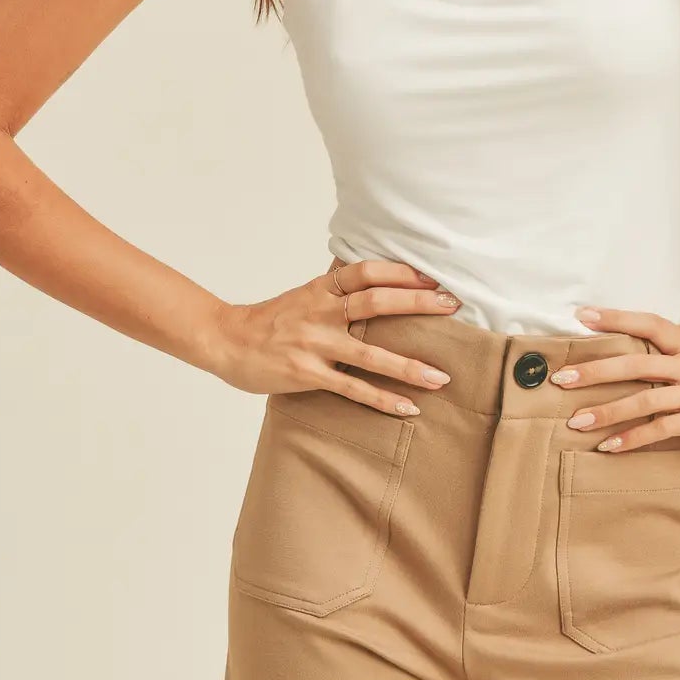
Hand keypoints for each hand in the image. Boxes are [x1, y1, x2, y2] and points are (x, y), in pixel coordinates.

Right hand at [212, 257, 460, 412]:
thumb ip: (338, 291)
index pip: (367, 272)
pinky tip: (407, 407)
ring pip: (370, 353)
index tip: (433, 278)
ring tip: (442, 377)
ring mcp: (315, 344)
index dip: (401, 272)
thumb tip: (376, 280)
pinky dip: (382, 399)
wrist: (226, 341)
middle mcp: (321, 312)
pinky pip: (352, 388)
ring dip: (409, 366)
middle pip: (376, 302)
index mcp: (321, 289)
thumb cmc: (271, 320)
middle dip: (418, 304)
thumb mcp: (305, 295)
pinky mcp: (308, 374)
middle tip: (453, 307)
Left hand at [552, 307, 679, 452]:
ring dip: (605, 411)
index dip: (614, 318)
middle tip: (560, 378)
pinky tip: (609, 447)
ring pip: (642, 400)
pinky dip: (634, 438)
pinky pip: (663, 429)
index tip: (582, 315)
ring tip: (574, 420)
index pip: (647, 324)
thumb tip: (653, 363)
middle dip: (594, 371)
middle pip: (633, 364)